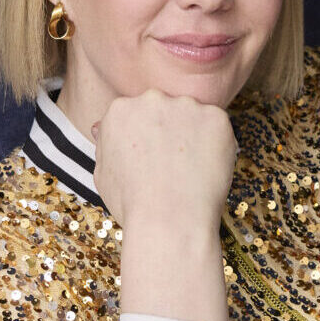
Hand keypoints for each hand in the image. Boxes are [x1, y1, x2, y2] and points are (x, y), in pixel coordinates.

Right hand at [92, 90, 236, 233]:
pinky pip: (218, 128)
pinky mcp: (216, 117)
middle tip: (174, 169)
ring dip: (195, 138)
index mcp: (120, 109)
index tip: (154, 164)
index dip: (148, 143)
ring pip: (194, 118)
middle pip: (166, 112)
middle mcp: (151, 99)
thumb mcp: (103, 173)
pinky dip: (217, 146)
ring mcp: (186, 105)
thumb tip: (101, 127)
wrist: (169, 221)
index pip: (138, 117)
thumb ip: (105, 145)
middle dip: (171, 135)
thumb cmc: (133, 205)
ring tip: (190, 173)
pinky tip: (207, 170)